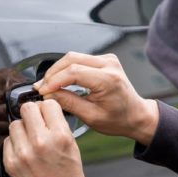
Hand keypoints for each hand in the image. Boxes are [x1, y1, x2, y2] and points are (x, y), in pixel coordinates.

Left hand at [3, 100, 87, 176]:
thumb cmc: (68, 176)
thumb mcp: (72, 146)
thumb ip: (58, 126)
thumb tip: (44, 108)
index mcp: (60, 136)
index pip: (47, 104)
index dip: (47, 108)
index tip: (46, 114)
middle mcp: (41, 142)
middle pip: (27, 109)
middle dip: (31, 114)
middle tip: (34, 123)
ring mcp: (23, 153)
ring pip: (14, 124)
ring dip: (21, 128)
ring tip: (29, 139)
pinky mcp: (11, 163)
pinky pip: (7, 141)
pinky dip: (14, 143)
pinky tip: (23, 151)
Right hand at [35, 52, 158, 145]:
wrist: (136, 115)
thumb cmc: (119, 119)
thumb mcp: (91, 117)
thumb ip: (69, 103)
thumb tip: (49, 94)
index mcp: (108, 80)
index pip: (73, 72)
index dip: (54, 81)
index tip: (42, 91)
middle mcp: (109, 65)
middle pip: (71, 59)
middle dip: (52, 73)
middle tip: (41, 87)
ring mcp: (107, 59)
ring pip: (73, 57)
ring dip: (58, 70)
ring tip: (48, 85)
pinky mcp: (104, 60)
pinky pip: (79, 59)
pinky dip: (66, 68)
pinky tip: (60, 80)